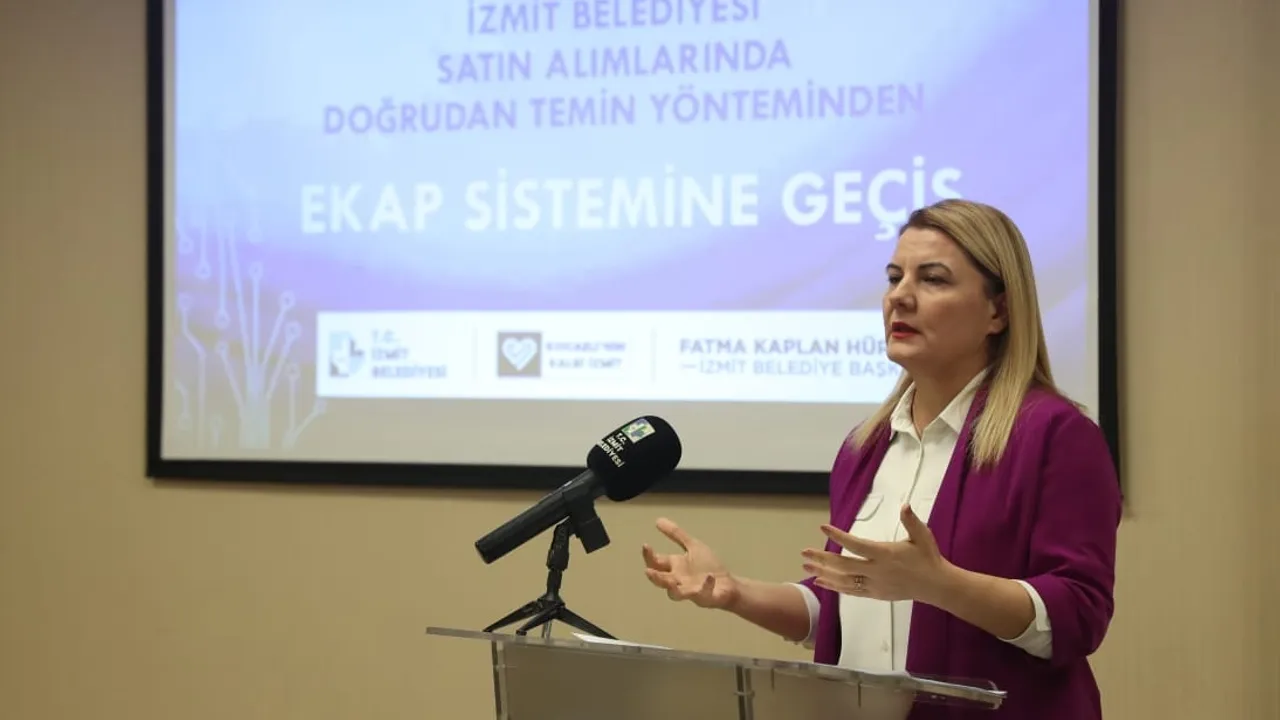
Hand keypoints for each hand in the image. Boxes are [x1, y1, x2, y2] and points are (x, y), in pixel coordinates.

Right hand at [642, 518, 739, 609]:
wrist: (728, 584)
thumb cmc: (708, 566)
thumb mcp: (693, 546)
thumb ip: (676, 534)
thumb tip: (657, 520)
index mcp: (674, 567)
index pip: (656, 563)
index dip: (649, 555)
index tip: (646, 545)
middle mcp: (678, 580)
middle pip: (661, 580)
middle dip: (654, 576)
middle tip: (648, 571)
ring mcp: (689, 591)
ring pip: (675, 594)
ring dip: (672, 588)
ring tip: (671, 582)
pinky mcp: (704, 597)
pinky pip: (702, 593)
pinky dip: (705, 586)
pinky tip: (710, 577)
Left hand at [801, 504, 951, 603]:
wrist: (936, 585)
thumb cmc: (928, 557)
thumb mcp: (922, 536)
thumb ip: (911, 521)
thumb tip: (905, 505)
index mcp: (885, 554)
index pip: (856, 545)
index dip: (839, 536)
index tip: (823, 527)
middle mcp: (876, 571)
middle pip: (844, 565)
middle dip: (822, 558)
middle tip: (804, 552)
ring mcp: (874, 585)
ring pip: (844, 580)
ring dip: (824, 573)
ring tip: (806, 565)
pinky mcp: (875, 594)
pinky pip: (850, 591)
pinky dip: (834, 586)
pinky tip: (822, 581)